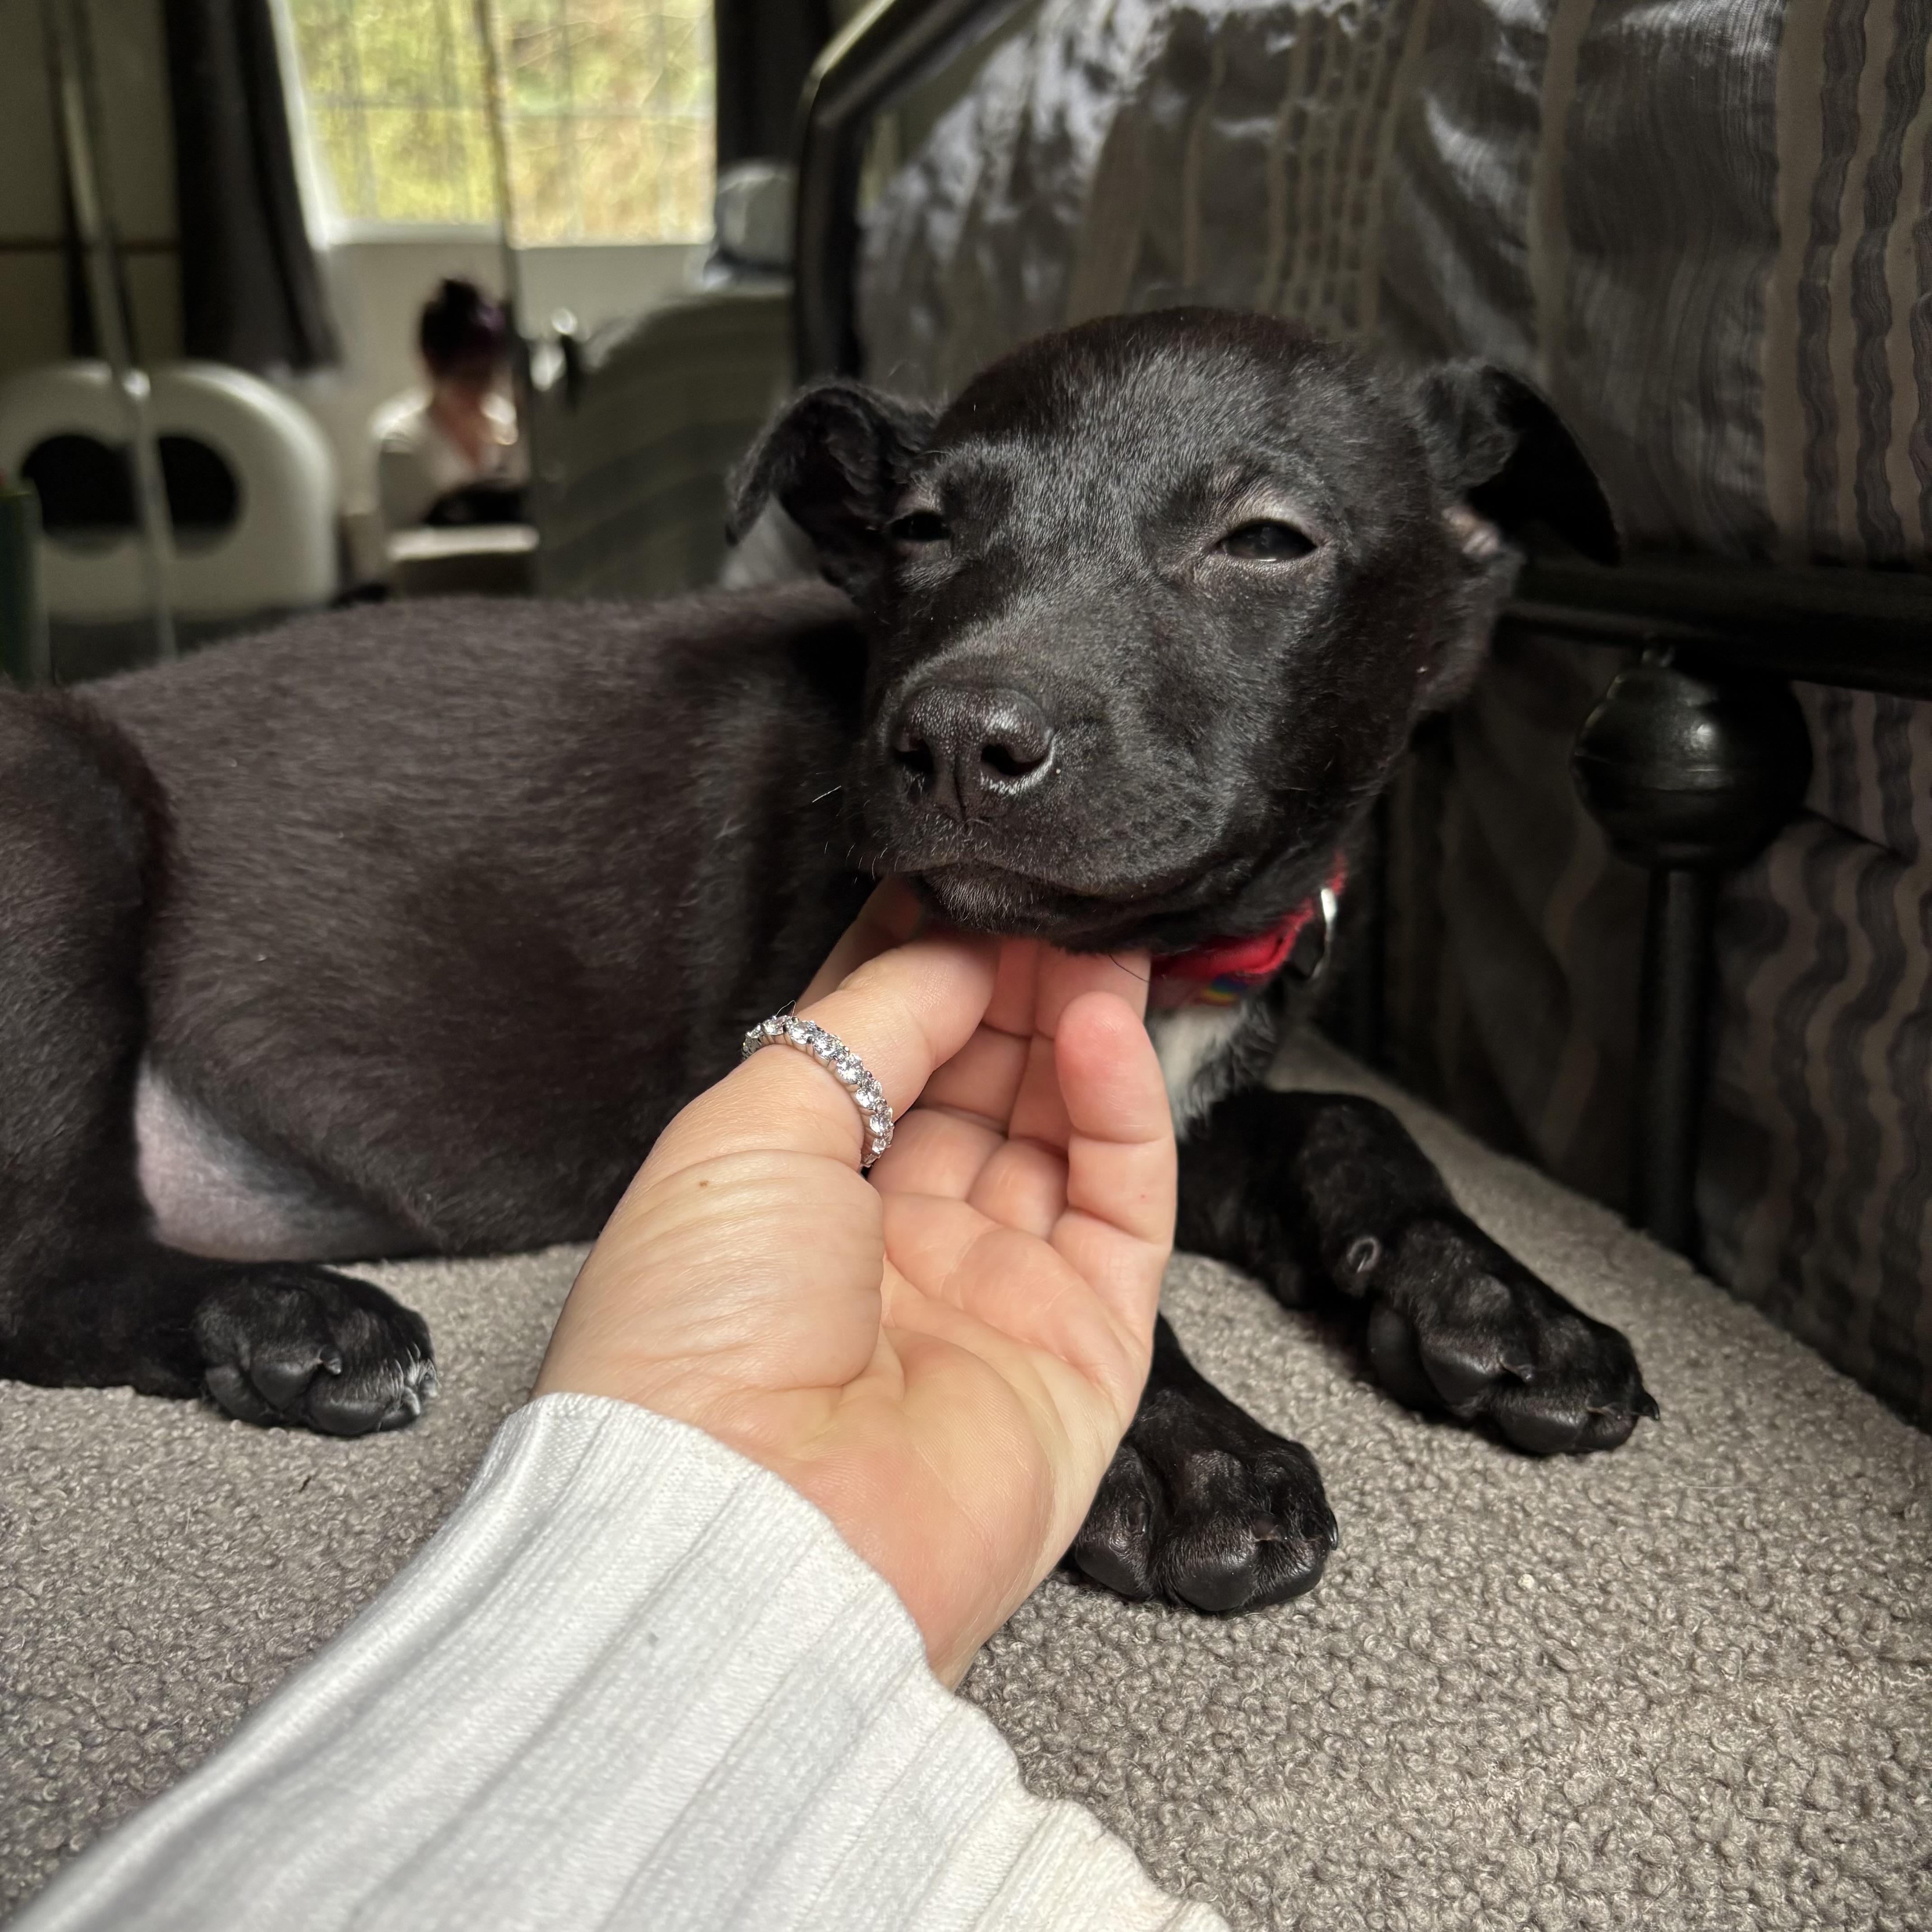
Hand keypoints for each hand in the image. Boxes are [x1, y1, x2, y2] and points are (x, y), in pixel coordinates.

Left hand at [535, 883, 1174, 1682]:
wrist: (749, 1526)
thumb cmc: (696, 1339)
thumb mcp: (749, 1125)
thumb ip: (865, 1023)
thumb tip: (945, 949)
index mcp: (790, 1198)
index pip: (882, 1054)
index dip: (930, 967)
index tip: (972, 888)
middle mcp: (890, 1245)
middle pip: (978, 1082)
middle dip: (1016, 982)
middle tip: (1054, 899)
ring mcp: (991, 1294)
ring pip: (1058, 1131)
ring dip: (1079, 1026)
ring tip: (1097, 938)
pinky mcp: (1081, 1344)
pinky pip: (1119, 1202)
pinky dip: (1123, 1107)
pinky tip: (1106, 1028)